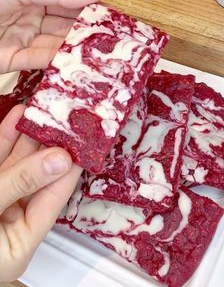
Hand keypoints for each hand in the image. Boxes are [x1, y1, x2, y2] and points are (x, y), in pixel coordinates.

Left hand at [0, 0, 101, 72]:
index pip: (67, 5)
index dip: (87, 9)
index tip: (110, 14)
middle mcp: (32, 20)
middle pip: (63, 28)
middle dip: (84, 32)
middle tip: (109, 37)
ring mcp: (23, 40)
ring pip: (53, 46)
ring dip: (72, 49)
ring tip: (96, 52)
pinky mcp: (13, 59)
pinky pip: (37, 61)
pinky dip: (54, 62)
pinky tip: (72, 61)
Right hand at [0, 105, 82, 281]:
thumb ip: (22, 183)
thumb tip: (60, 161)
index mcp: (18, 242)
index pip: (53, 200)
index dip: (69, 170)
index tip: (84, 143)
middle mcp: (8, 220)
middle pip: (37, 178)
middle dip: (49, 147)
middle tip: (67, 121)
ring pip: (16, 164)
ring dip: (28, 137)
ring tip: (45, 112)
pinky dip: (5, 138)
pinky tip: (16, 119)